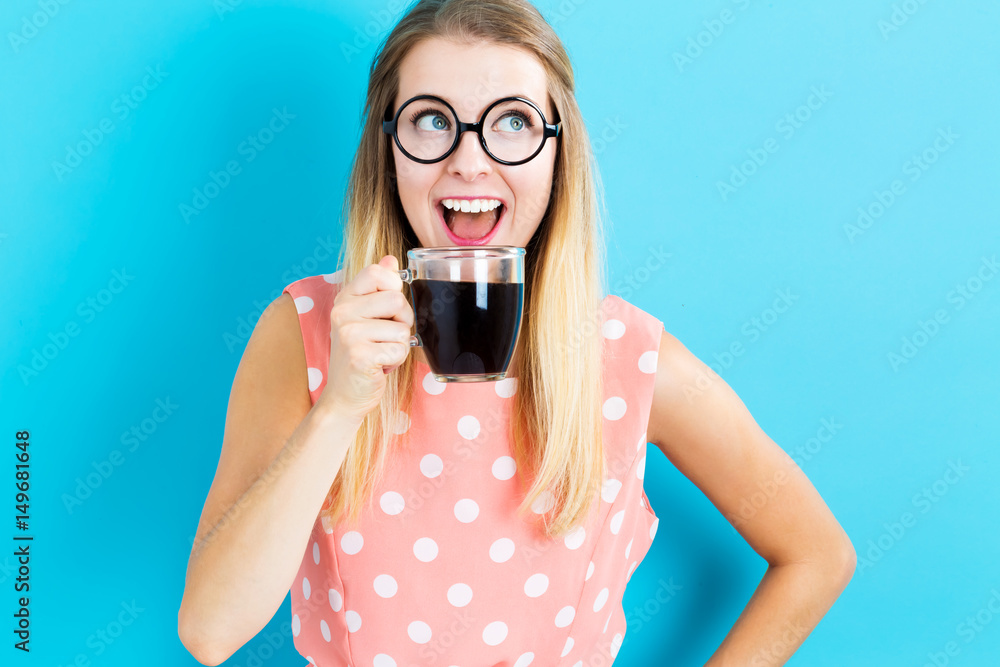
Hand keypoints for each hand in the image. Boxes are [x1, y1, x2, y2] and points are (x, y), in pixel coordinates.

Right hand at [316, 255, 413, 419]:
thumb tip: (391, 259)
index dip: (394, 288)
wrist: (345, 395)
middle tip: (386, 337)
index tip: (388, 308)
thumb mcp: (367, 317)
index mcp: (345, 298)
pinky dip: (396, 361)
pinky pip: (399, 349)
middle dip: (403, 322)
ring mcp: (348, 333)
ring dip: (399, 346)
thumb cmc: (361, 355)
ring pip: (402, 329)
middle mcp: (342, 312)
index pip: (378, 272)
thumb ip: (379, 288)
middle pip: (397, 300)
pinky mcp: (359, 355)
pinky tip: (379, 366)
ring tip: (381, 354)